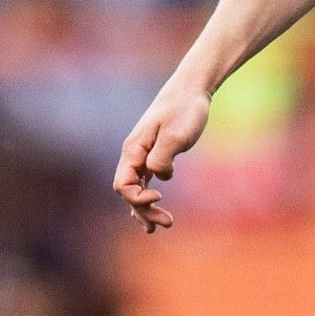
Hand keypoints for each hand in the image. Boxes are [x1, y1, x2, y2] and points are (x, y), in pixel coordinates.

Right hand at [113, 86, 211, 233]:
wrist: (191, 89)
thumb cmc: (184, 110)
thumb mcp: (176, 135)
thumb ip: (162, 158)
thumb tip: (157, 176)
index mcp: (134, 150)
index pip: (123, 185)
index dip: (137, 198)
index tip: (160, 196)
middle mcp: (133, 154)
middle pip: (129, 191)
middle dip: (145, 210)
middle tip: (168, 222)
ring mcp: (142, 154)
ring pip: (136, 188)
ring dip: (146, 208)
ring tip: (162, 226)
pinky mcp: (155, 153)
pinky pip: (145, 180)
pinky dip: (149, 196)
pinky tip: (155, 208)